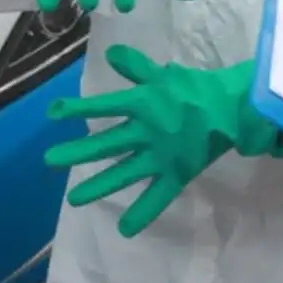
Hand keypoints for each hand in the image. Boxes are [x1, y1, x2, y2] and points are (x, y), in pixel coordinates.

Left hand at [43, 46, 282, 236]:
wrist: (232, 108)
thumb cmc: (196, 89)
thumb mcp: (164, 73)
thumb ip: (137, 67)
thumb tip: (110, 53)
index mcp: (142, 104)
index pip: (103, 106)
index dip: (77, 109)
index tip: (51, 112)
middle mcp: (145, 132)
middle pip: (105, 143)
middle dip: (77, 151)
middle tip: (49, 159)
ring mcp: (159, 156)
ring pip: (124, 173)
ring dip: (98, 185)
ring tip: (73, 199)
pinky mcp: (176, 173)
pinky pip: (158, 196)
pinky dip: (142, 212)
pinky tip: (125, 229)